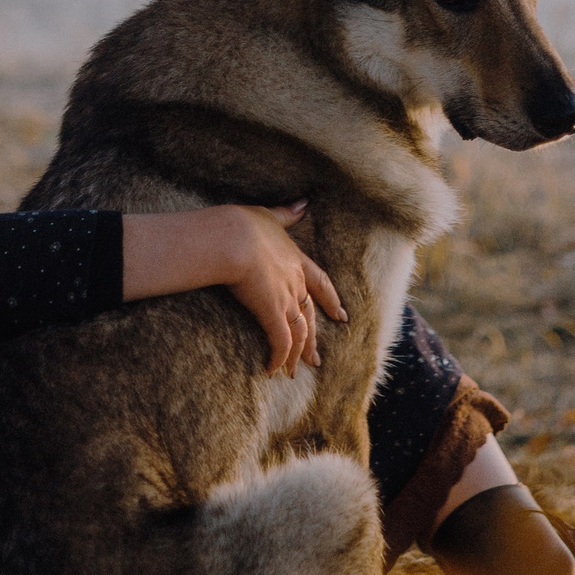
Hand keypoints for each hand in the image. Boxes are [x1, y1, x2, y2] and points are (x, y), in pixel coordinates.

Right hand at [118, 203, 347, 375]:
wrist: (234, 239)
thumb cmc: (245, 225)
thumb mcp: (270, 215)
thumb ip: (288, 213)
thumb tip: (304, 202)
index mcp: (296, 260)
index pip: (320, 283)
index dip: (330, 301)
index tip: (341, 316)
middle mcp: (295, 282)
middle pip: (309, 315)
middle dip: (312, 339)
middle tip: (316, 360)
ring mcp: (286, 299)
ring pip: (298, 333)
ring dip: (295, 354)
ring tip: (292, 372)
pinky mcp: (272, 313)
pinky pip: (280, 342)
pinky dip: (278, 358)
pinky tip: (272, 370)